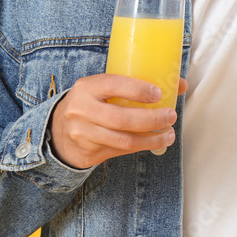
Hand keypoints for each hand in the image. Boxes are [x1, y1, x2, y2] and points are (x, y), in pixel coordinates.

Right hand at [49, 73, 188, 169]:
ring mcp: (83, 134)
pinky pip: (120, 151)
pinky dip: (141, 146)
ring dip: (151, 138)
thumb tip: (179, 83)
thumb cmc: (90, 103)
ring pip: (123, 140)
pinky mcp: (89, 153)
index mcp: (87, 87)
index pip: (113, 85)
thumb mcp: (102, 88)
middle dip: (151, 119)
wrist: (58, 130)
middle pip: (121, 118)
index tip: (158, 94)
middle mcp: (81, 110)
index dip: (137, 90)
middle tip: (170, 116)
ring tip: (169, 133)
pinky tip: (155, 142)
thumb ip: (135, 84)